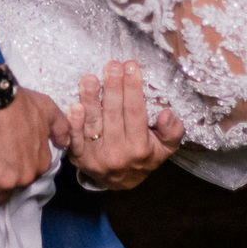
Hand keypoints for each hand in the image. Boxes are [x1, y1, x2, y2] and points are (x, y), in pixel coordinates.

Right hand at [0, 87, 67, 213]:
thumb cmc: (18, 101)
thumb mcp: (47, 108)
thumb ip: (60, 128)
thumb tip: (62, 144)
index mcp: (41, 162)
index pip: (31, 176)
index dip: (19, 167)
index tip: (9, 158)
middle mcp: (27, 176)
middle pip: (15, 187)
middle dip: (7, 177)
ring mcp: (6, 181)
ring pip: (0, 195)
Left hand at [69, 60, 183, 190]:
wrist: (120, 182)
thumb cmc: (144, 156)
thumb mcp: (165, 147)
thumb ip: (172, 131)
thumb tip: (167, 113)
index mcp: (140, 148)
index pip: (136, 113)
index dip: (133, 89)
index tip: (132, 67)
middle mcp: (118, 153)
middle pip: (114, 114)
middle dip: (113, 87)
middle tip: (112, 65)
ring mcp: (97, 157)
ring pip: (93, 124)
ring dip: (90, 100)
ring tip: (90, 78)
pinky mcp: (79, 158)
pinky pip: (75, 139)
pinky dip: (74, 122)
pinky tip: (75, 105)